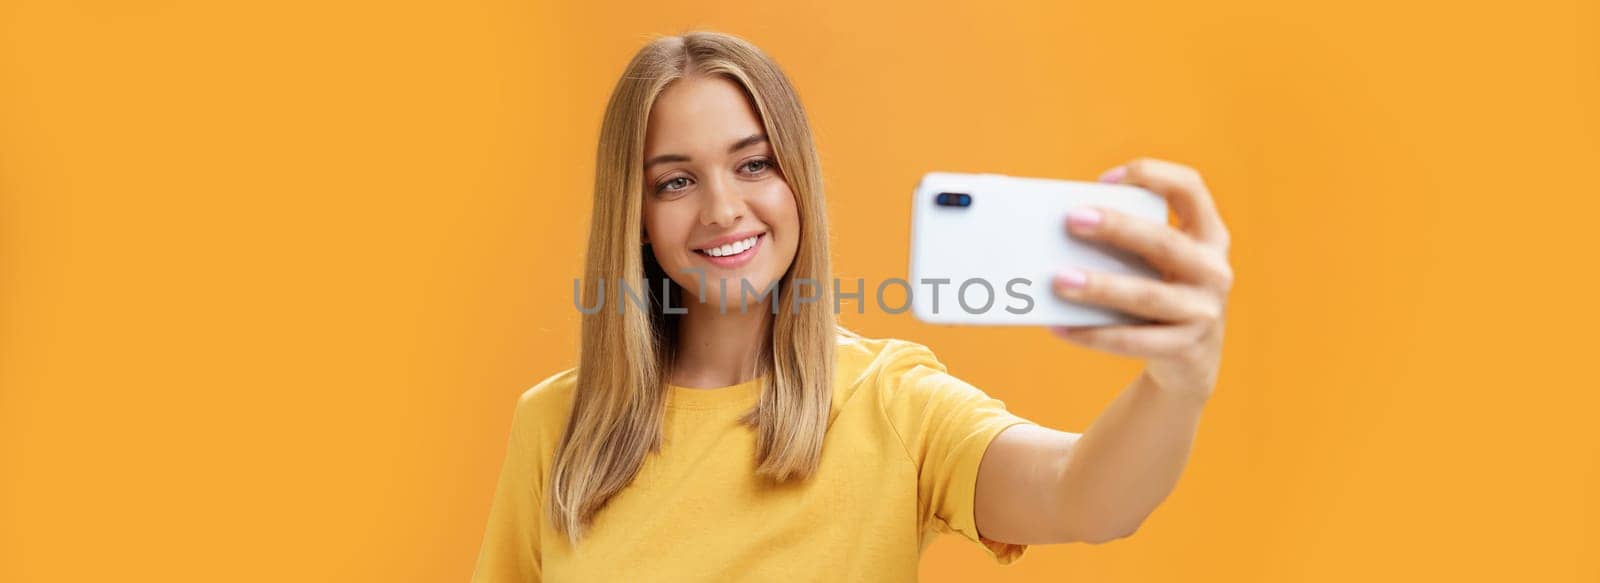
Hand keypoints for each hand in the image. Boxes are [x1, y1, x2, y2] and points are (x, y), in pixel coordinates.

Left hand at [1049, 158, 1234, 400]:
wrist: (1191, 360)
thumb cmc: (1160, 291)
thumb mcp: (1160, 262)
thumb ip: (1129, 242)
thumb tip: (1062, 232)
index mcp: (1209, 235)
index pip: (1190, 188)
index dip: (1152, 175)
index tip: (1106, 180)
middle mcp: (1213, 270)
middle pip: (1164, 242)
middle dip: (1117, 228)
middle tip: (1071, 220)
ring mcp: (1203, 312)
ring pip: (1147, 296)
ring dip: (1100, 287)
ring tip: (1058, 279)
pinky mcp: (1185, 349)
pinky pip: (1132, 341)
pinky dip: (1093, 334)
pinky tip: (1059, 326)